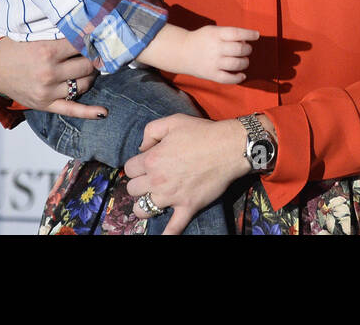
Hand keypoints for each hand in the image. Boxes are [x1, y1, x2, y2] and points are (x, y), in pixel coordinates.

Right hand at [0, 37, 106, 117]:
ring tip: (90, 69)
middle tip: (95, 53)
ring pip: (84, 84)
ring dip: (91, 76)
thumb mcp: (35, 34)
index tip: (97, 37)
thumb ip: (59, 33)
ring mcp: (47, 91)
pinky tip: (103, 112)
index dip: (91, 40)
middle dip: (94, 58)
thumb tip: (88, 27)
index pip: (82, 45)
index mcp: (47, 51)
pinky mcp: (45, 104)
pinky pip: (71, 110)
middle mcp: (48, 72)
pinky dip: (88, 112)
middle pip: (87, 65)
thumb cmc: (15, 47)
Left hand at [125, 114, 246, 234]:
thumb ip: (151, 131)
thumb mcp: (173, 121)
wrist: (229, 147)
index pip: (129, 168)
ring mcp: (172, 196)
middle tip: (151, 178)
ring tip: (152, 199)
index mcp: (152, 159)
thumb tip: (142, 147)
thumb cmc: (202, 132)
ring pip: (143, 210)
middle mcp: (157, 180)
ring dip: (144, 205)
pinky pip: (173, 227)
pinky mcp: (187, 207)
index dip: (137, 164)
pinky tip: (163, 237)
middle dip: (139, 183)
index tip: (147, 162)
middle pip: (133, 189)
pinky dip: (167, 234)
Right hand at [183, 25, 258, 83]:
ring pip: (236, 64)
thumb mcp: (213, 30)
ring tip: (244, 60)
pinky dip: (238, 78)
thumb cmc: (202, 39)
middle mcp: (215, 48)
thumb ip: (228, 34)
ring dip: (245, 62)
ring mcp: (213, 63)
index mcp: (215, 34)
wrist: (182, 52)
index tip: (256, 35)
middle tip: (246, 49)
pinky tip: (242, 75)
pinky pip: (228, 79)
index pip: (236, 33)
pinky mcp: (211, 75)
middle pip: (239, 49)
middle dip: (247, 49)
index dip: (249, 34)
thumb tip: (247, 40)